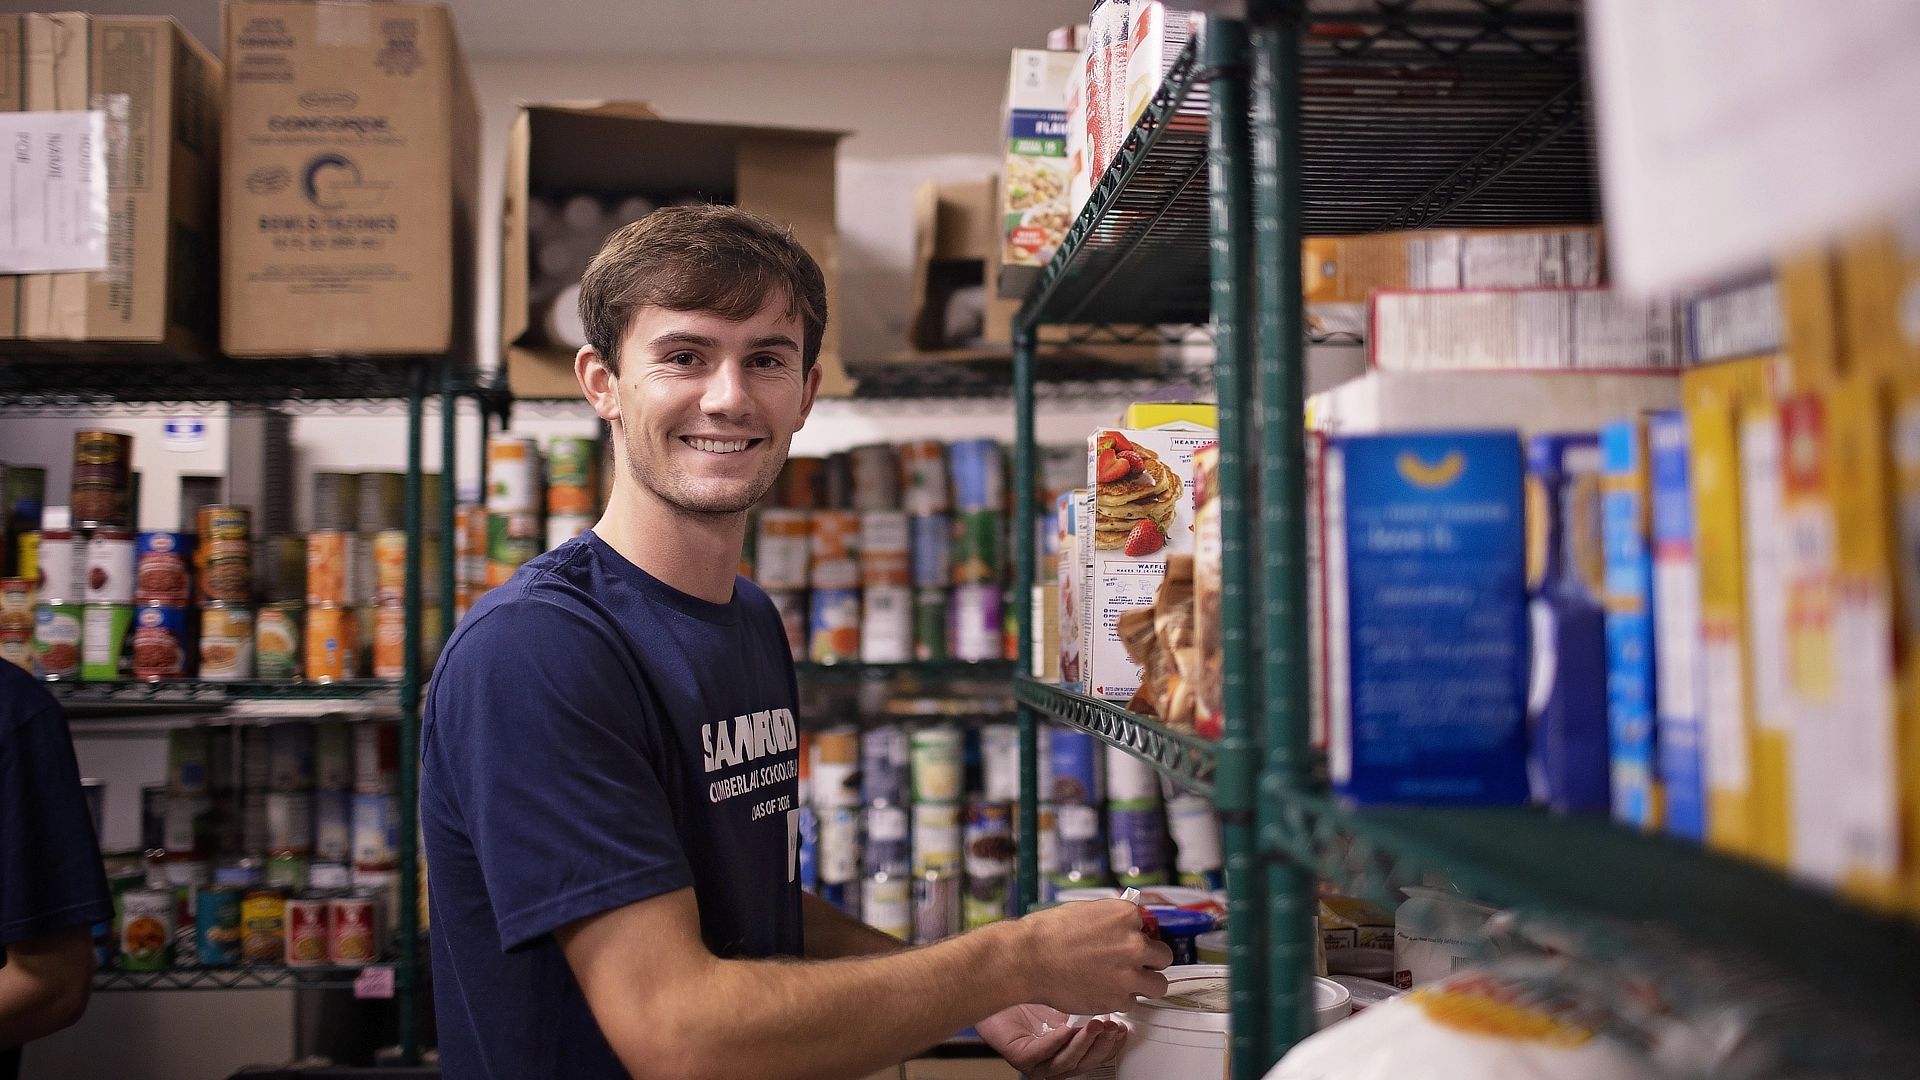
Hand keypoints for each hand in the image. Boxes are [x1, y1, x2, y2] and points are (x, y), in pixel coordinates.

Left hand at [978, 1004, 1127, 1079]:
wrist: (993, 988)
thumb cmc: (1026, 995)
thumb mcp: (1065, 999)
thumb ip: (1086, 1005)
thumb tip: (1115, 996)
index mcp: (1067, 1049)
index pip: (1095, 1055)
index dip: (1111, 1045)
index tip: (1122, 1030)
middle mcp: (1052, 1059)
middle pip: (1084, 1062)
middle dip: (1101, 1045)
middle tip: (1110, 1027)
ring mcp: (1036, 1062)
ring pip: (1066, 1062)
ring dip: (1083, 1044)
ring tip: (1094, 1025)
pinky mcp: (1019, 1057)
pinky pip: (1041, 1054)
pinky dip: (1056, 1042)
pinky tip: (1066, 1029)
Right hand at [1012, 899, 1171, 1014]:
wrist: (1028, 960)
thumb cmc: (1047, 934)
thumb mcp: (1085, 911)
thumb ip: (1112, 919)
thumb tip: (1123, 925)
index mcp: (1126, 915)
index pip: (1150, 927)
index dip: (1138, 936)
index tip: (1131, 943)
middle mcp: (1134, 943)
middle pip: (1163, 956)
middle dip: (1149, 961)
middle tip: (1132, 965)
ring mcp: (1129, 973)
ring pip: (1158, 985)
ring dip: (1144, 984)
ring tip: (1125, 983)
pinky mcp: (1119, 999)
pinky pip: (1132, 1002)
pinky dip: (1120, 1000)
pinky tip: (1102, 991)